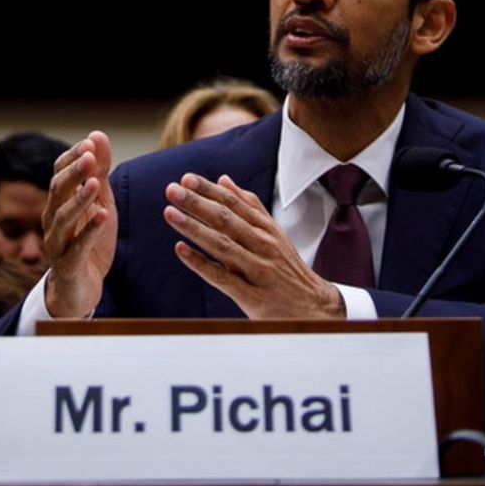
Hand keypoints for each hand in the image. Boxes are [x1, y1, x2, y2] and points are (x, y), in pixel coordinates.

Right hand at [41, 132, 116, 319]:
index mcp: (59, 202)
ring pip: (62, 219)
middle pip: (57, 191)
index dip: (73, 157)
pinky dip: (88, 231)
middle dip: (74, 173)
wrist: (80, 288)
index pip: (59, 172)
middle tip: (90, 157)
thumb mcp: (99, 202)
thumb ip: (99, 171)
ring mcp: (57, 243)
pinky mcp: (67, 266)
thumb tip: (97, 135)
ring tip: (96, 185)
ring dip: (79, 200)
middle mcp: (52, 220)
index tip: (90, 143)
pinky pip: (76, 248)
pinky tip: (102, 217)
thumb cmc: (89, 241)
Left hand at [164, 173, 344, 319]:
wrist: (314, 307)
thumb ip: (249, 206)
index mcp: (267, 229)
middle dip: (197, 203)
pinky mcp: (252, 296)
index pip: (234, 203)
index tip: (186, 178)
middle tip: (172, 190)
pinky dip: (201, 263)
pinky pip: (222, 277)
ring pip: (222, 245)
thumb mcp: (273, 233)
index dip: (210, 190)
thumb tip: (224, 180)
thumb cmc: (286, 268)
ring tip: (170, 213)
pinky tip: (181, 250)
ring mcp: (258, 270)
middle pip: (226, 220)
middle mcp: (263, 245)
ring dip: (194, 227)